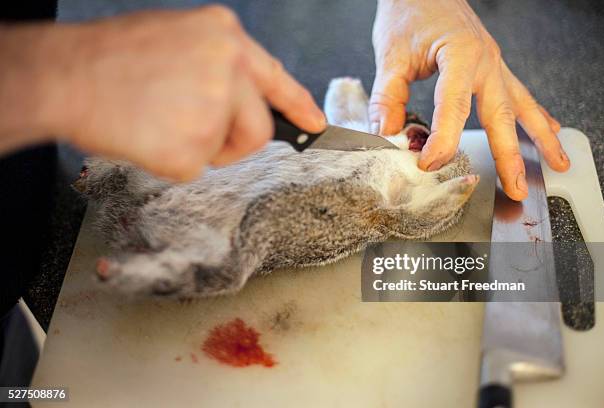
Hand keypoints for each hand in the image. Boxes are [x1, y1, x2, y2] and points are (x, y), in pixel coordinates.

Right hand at [0, 5, 324, 180]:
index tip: (314, 124)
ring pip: (226, 149)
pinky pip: (195, 168)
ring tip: (159, 124)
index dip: (298, 104)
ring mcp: (213, 109)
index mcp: (224, 38)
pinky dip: (170, 161)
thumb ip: (215, 66)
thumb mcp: (175, 39)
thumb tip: (237, 99)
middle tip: (197, 137)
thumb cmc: (109, 59)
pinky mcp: (193, 148)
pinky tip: (146, 136)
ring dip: (199, 148)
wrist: (64, 76)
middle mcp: (228, 69)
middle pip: (258, 126)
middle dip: (235, 141)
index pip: (275, 78)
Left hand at [370, 0, 568, 199]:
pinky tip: (549, 131)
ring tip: (556, 163)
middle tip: (515, 187)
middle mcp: (485, 62)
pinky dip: (536, 116)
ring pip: (521, 107)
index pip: (454, 108)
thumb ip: (388, 97)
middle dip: (510, 155)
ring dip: (539, 138)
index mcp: (460, 55)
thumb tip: (386, 134)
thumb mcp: (391, 53)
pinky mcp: (493, 67)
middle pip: (501, 116)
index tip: (429, 164)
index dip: (442, 140)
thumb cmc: (411, 10)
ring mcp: (494, 65)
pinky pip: (520, 95)